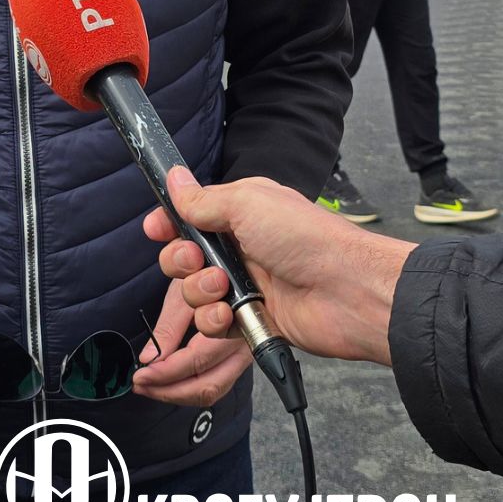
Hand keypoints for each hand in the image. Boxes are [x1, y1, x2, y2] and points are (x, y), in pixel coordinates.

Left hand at [131, 277, 251, 406]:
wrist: (235, 264)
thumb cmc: (210, 269)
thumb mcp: (185, 291)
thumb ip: (170, 326)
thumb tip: (150, 358)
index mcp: (235, 321)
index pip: (199, 359)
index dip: (168, 371)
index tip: (142, 374)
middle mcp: (246, 343)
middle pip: (209, 385)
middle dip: (170, 390)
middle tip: (141, 385)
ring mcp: (246, 354)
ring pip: (214, 389)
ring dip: (177, 393)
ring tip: (149, 388)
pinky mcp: (238, 359)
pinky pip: (216, 383)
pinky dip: (190, 387)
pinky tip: (167, 383)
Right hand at [143, 168, 414, 365]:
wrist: (346, 292)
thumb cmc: (305, 239)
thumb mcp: (248, 204)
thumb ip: (203, 198)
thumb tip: (174, 177)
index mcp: (239, 214)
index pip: (189, 217)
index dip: (168, 224)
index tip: (156, 229)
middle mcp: (239, 248)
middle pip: (183, 258)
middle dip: (181, 261)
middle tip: (198, 261)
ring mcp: (244, 285)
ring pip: (193, 293)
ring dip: (199, 292)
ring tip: (224, 289)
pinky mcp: (248, 320)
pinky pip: (211, 324)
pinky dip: (215, 321)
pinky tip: (230, 315)